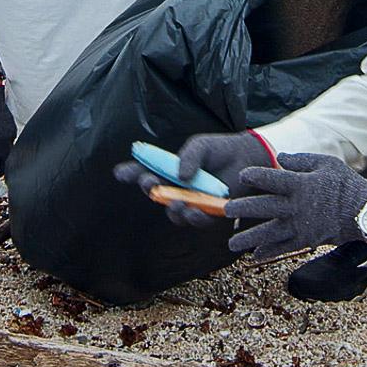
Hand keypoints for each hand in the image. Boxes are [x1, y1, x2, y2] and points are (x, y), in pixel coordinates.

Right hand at [112, 130, 274, 227]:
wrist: (246, 157)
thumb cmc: (219, 150)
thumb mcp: (200, 146)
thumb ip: (188, 156)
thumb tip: (180, 176)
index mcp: (170, 171)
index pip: (145, 172)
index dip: (131, 174)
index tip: (120, 173)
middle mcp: (177, 189)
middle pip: (156, 194)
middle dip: (149, 189)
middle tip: (149, 183)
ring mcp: (192, 202)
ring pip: (175, 213)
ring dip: (173, 209)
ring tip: (177, 202)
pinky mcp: (210, 213)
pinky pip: (198, 220)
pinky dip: (194, 217)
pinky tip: (193, 210)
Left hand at [225, 152, 366, 259]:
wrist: (365, 212)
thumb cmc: (346, 184)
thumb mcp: (326, 163)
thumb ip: (301, 160)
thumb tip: (281, 157)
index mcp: (301, 185)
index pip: (271, 179)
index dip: (254, 176)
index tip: (241, 176)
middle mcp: (297, 206)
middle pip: (264, 207)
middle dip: (243, 209)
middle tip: (225, 210)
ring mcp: (301, 226)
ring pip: (269, 233)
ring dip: (249, 238)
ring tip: (231, 244)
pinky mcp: (306, 240)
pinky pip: (284, 247)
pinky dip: (269, 252)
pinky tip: (255, 256)